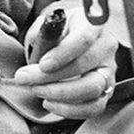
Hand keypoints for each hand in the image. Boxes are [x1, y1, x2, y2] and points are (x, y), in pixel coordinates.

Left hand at [12, 0, 123, 122]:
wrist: (68, 44)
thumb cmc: (57, 34)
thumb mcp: (48, 25)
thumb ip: (43, 31)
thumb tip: (39, 39)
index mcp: (93, 23)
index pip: (84, 38)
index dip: (63, 53)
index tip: (42, 64)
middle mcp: (106, 46)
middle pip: (84, 65)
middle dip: (50, 76)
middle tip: (25, 79)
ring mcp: (109, 70)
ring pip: (91, 88)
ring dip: (59, 94)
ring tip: (36, 90)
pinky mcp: (106, 91)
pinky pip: (93, 107)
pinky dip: (70, 110)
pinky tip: (50, 103)